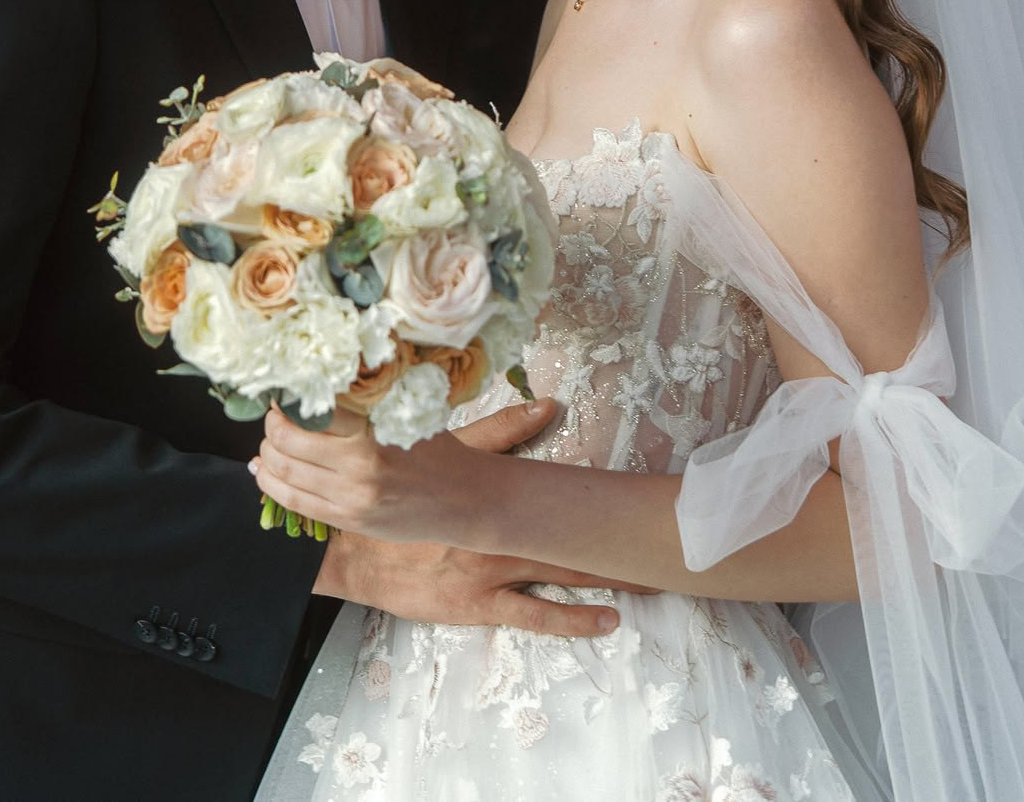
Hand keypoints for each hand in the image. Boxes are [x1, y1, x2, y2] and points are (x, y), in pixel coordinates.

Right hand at [289, 399, 649, 639]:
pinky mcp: (481, 603)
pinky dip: (573, 618)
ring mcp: (494, 570)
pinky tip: (608, 620)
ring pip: (563, 572)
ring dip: (610, 574)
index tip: (646, 492)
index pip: (562, 489)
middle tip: (669, 536)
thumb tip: (547, 403)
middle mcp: (501, 531)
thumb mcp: (447, 455)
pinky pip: (535, 614)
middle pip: (572, 532)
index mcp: (497, 493)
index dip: (606, 491)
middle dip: (619, 535)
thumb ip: (499, 432)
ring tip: (655, 576)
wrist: (354, 550)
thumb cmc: (400, 498)